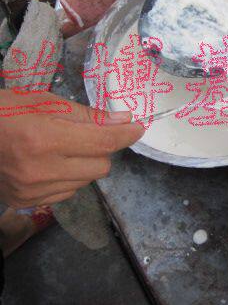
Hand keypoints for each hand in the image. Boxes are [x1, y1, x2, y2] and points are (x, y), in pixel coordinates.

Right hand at [0, 90, 143, 207]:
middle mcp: (41, 169)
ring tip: (62, 148)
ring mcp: (33, 190)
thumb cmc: (6, 111)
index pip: (103, 142)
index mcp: (45, 138)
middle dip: (101, 149)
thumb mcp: (46, 102)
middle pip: (101, 166)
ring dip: (85, 164)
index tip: (138, 127)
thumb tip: (124, 120)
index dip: (126, 134)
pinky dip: (69, 178)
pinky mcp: (27, 202)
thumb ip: (88, 116)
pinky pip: (68, 192)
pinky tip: (50, 164)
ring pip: (87, 181)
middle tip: (86, 135)